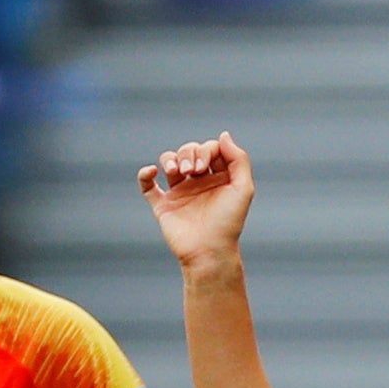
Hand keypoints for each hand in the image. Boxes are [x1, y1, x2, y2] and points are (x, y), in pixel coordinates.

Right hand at [139, 133, 255, 268]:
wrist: (208, 251)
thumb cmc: (228, 223)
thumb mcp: (243, 188)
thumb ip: (238, 159)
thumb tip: (223, 135)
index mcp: (219, 177)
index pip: (210, 149)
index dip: (206, 150)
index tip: (205, 167)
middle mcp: (199, 183)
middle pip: (189, 151)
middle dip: (189, 153)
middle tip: (193, 172)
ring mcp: (180, 193)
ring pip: (170, 162)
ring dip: (170, 159)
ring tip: (176, 172)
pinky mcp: (163, 206)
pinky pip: (148, 186)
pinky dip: (145, 175)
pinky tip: (152, 172)